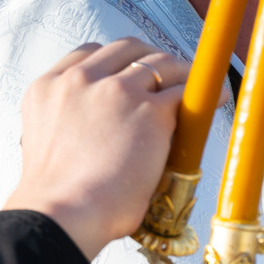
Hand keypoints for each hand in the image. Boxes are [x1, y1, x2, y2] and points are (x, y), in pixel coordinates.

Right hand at [2, 38, 190, 258]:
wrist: (63, 214)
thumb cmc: (58, 197)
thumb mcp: (45, 143)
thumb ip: (69, 125)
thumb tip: (95, 137)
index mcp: (49, 87)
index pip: (89, 53)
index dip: (117, 60)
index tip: (133, 71)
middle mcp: (81, 80)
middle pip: (128, 49)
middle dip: (153, 58)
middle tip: (171, 74)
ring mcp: (117, 92)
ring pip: (160, 64)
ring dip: (182, 72)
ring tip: (200, 84)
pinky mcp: (151, 111)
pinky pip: (186, 91)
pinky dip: (206, 92)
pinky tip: (218, 98)